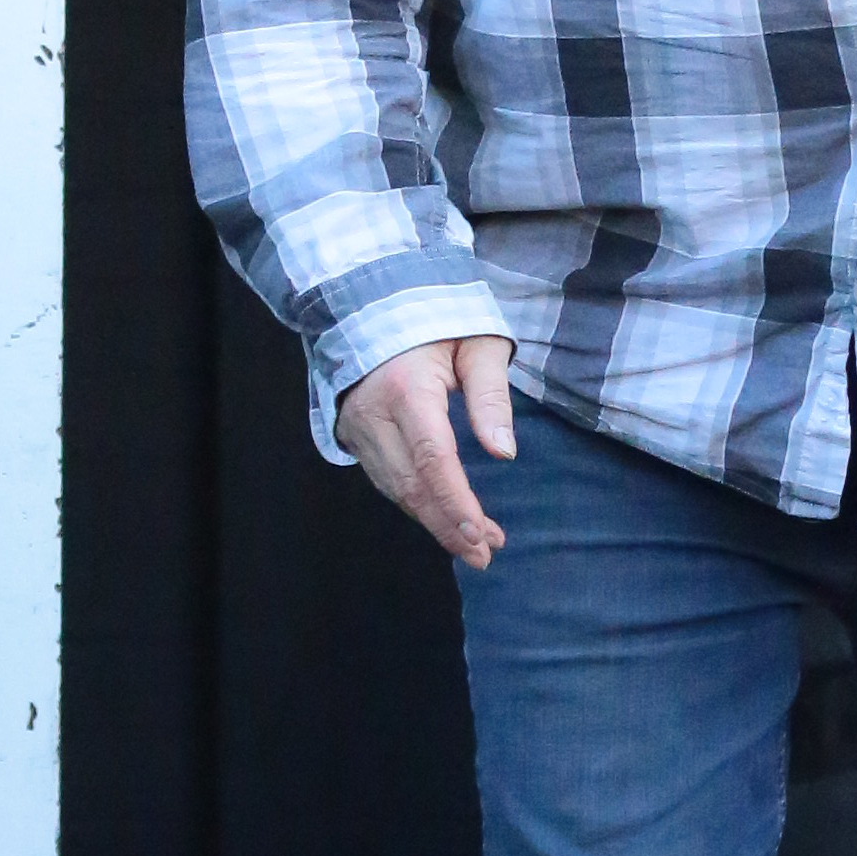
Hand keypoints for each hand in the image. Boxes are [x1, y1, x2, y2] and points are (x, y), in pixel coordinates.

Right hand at [337, 337, 516, 568]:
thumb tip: (504, 454)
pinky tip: (444, 518)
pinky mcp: (352, 434)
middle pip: (411, 486)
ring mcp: (356, 427)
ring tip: (475, 545)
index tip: (482, 535)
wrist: (373, 301)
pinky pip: (385, 479)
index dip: (456, 503)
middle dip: (449, 525)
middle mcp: (373, 415)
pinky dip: (416, 503)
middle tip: (485, 553)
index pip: (432, 460)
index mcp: (406, 388)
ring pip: (395, 490)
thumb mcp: (477, 343)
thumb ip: (491, 396)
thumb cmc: (435, 317)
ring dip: (435, 521)